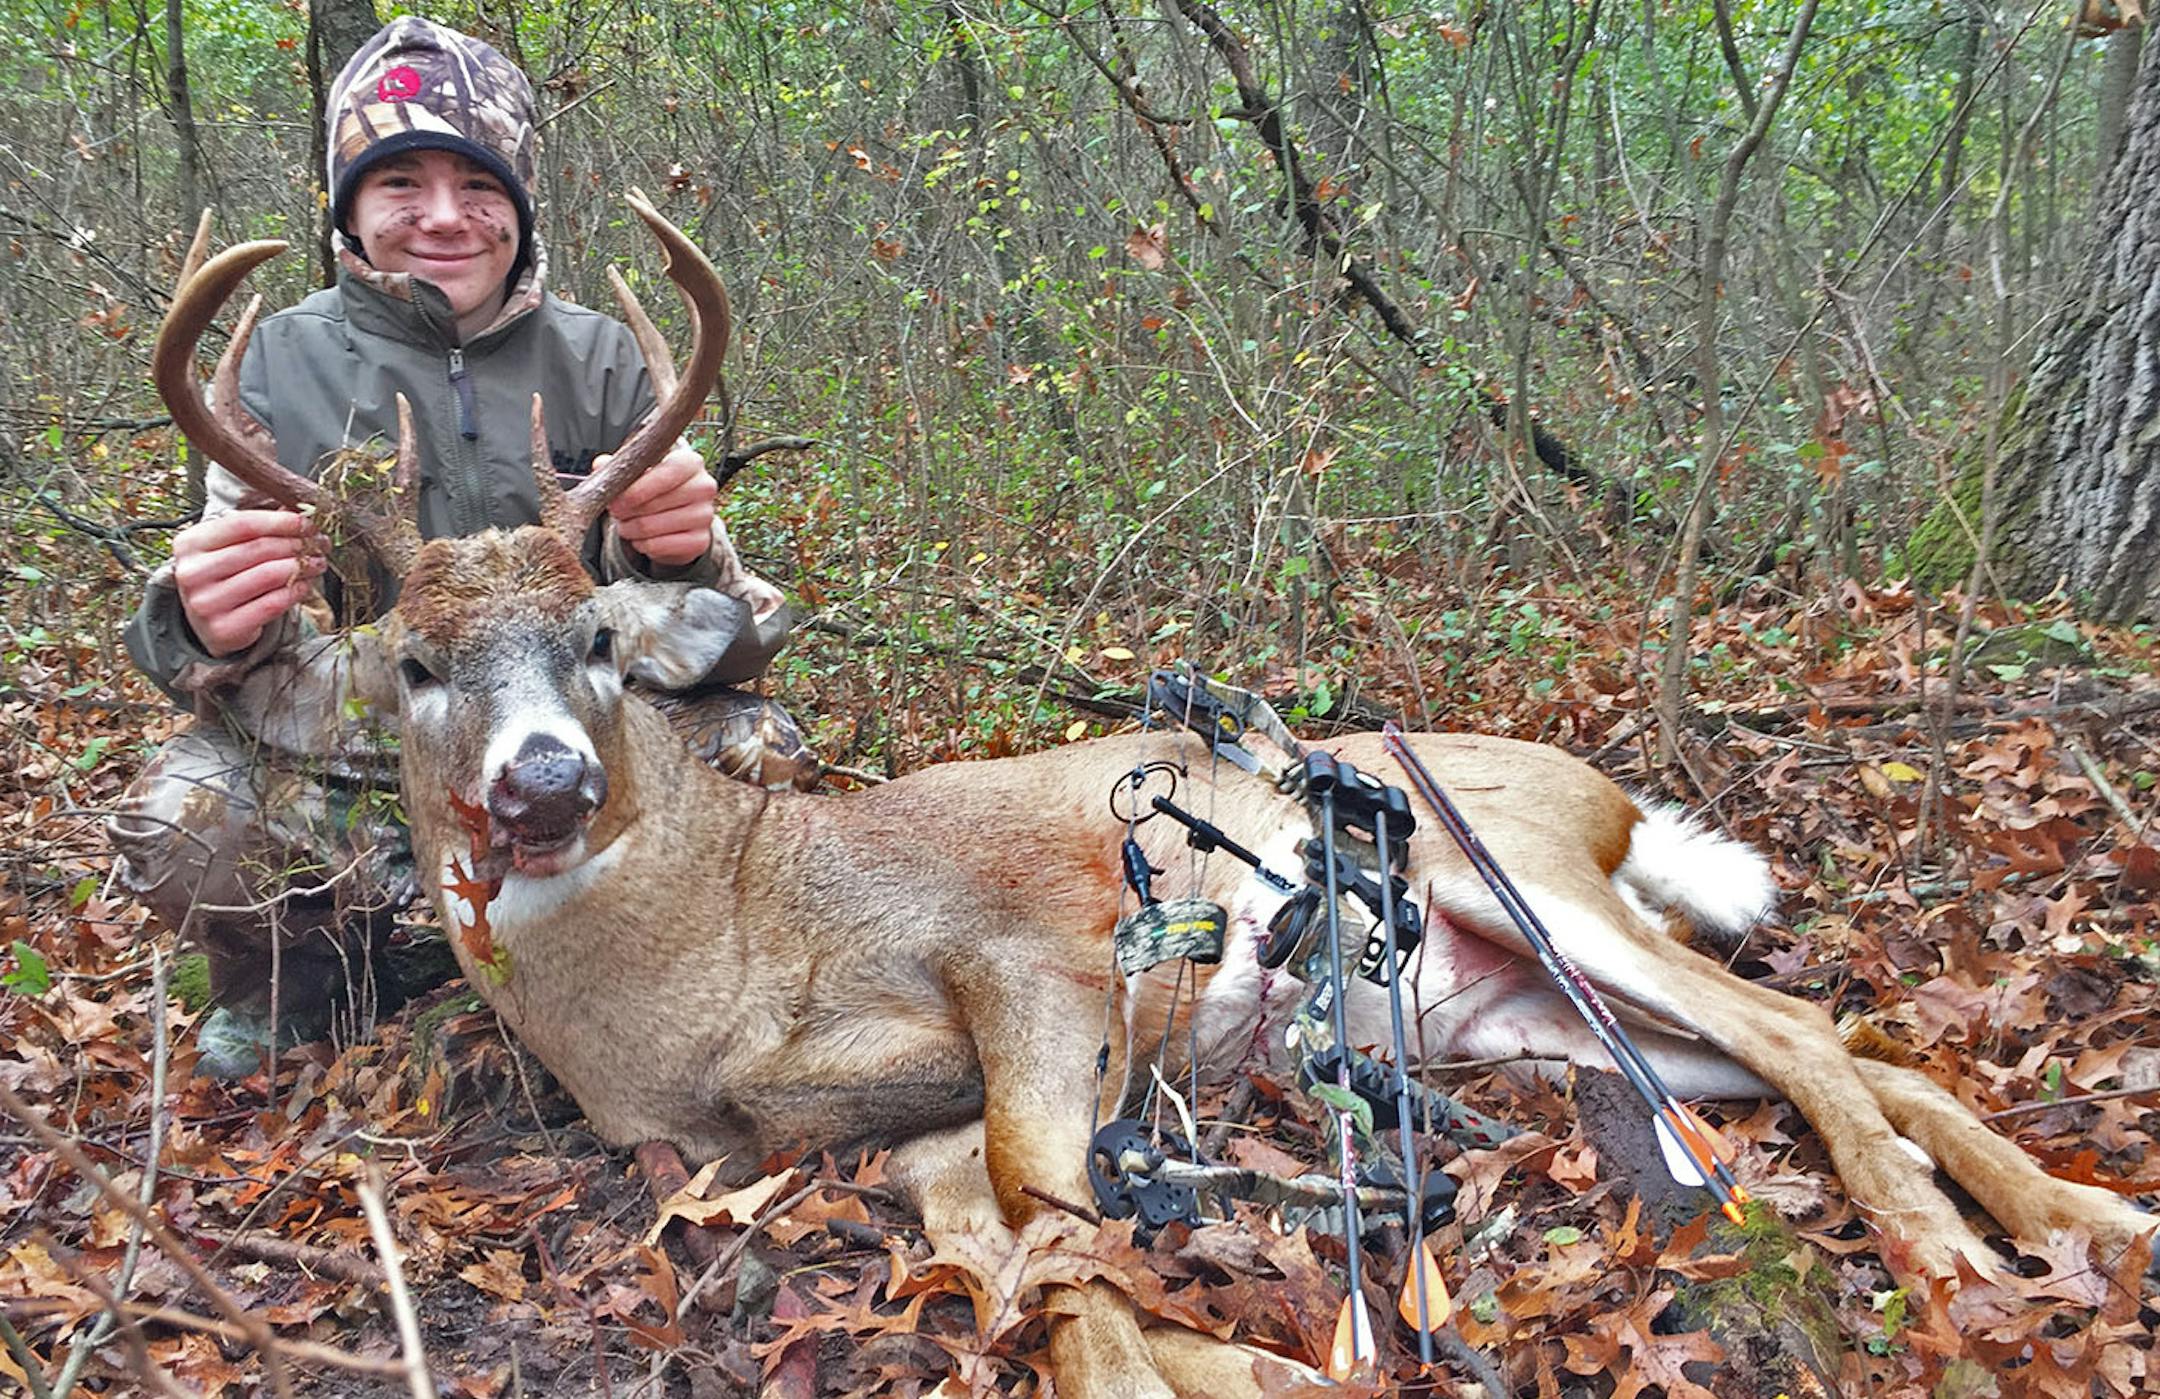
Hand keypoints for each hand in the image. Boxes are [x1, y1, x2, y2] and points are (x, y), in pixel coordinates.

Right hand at [172, 509, 324, 656]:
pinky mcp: (224, 628)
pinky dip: (295, 592)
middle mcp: (193, 572)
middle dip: (297, 544)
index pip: (243, 524)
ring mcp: (206, 603)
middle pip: (259, 548)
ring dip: (302, 567)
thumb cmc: (222, 577)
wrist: (205, 623)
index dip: (281, 522)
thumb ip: (257, 529)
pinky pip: (272, 604)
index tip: (307, 523)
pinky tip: (305, 585)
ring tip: (317, 563)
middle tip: (320, 544)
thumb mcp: (228, 548)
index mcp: (190, 543)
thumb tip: (297, 511)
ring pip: (269, 575)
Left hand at [603, 441, 716, 568]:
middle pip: (654, 503)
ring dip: (630, 529)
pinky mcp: (700, 541)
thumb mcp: (638, 472)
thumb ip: (619, 466)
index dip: (636, 489)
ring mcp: (705, 516)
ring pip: (652, 526)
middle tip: (617, 512)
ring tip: (627, 524)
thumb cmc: (656, 489)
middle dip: (627, 511)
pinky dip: (642, 544)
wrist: (677, 518)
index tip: (616, 500)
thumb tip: (601, 465)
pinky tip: (641, 538)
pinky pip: (658, 546)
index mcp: (690, 462)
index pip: (665, 473)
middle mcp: (704, 487)